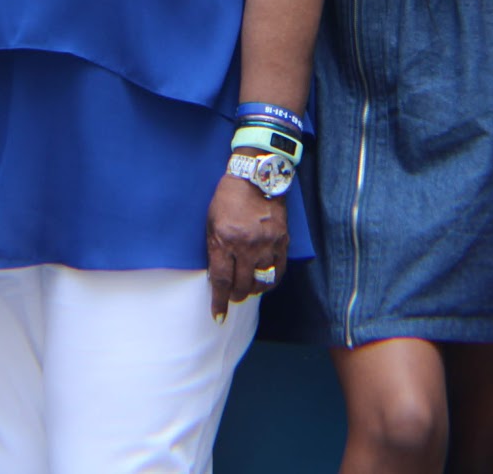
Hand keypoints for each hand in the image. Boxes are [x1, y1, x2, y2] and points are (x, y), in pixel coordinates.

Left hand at [206, 173, 287, 320]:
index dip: (219, 301)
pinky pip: (278, 271)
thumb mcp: (211, 222)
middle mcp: (246, 246)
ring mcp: (266, 244)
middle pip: (241, 285)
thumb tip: (217, 276)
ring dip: (253, 290)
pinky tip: (264, 281)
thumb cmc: (228, 198)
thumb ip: (214, 248)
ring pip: (261, 282)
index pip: (221, 280)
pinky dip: (271, 281)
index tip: (218, 315)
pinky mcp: (282, 241)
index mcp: (224, 240)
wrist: (255, 177)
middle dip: (235, 296)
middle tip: (233, 297)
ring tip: (248, 288)